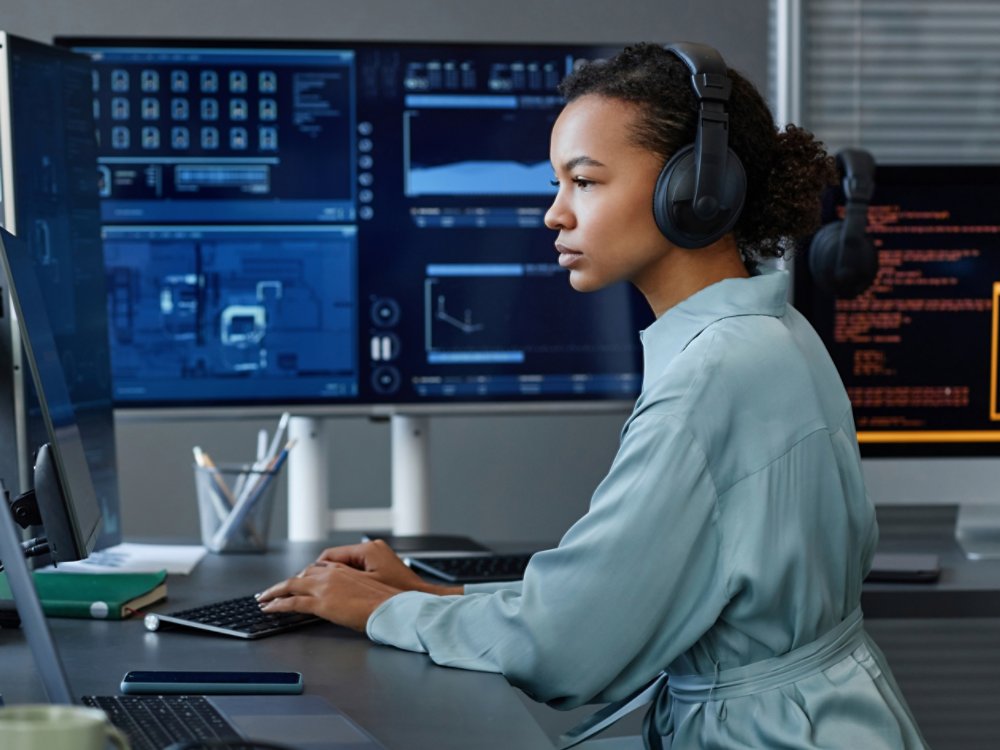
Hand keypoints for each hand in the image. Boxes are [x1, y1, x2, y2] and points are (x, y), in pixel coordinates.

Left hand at [256, 561, 399, 631]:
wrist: (391, 607)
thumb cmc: (387, 601)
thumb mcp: (370, 589)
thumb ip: (355, 588)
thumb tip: (350, 598)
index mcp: (346, 569)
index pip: (319, 568)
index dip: (305, 574)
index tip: (298, 580)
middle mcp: (332, 574)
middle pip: (302, 574)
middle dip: (287, 582)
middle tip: (275, 589)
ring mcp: (325, 587)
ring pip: (292, 585)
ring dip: (275, 591)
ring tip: (264, 597)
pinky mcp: (321, 603)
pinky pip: (292, 602)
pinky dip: (277, 604)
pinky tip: (269, 608)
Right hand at [315, 540, 461, 595]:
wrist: (421, 599)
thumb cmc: (398, 595)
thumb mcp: (364, 590)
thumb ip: (339, 583)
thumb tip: (318, 583)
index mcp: (366, 551)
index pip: (329, 556)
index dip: (313, 570)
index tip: (301, 581)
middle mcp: (371, 549)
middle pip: (335, 559)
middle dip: (320, 573)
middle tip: (305, 587)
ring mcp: (377, 555)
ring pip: (344, 564)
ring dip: (332, 576)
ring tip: (320, 590)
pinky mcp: (381, 564)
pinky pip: (356, 568)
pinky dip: (345, 577)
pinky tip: (340, 590)